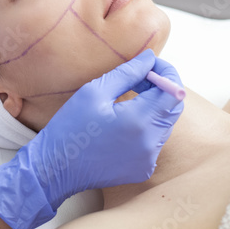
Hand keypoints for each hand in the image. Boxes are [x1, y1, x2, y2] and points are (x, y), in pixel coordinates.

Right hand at [0, 51, 183, 228]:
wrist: (55, 167)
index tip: (150, 64)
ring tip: (128, 101)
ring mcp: (149, 159)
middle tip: (139, 79)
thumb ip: (128, 72)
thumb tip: (150, 58)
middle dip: (161, 89)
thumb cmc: (70, 126)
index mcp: (139, 121)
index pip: (173, 92)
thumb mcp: (95, 91)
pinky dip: (146, 127)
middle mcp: (150, 143)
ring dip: (153, 108)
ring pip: (165, 124)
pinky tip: (123, 124)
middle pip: (173, 108)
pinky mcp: (143, 169)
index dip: (166, 73)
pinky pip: (155, 141)